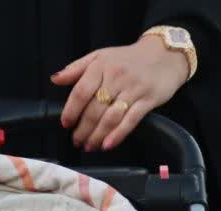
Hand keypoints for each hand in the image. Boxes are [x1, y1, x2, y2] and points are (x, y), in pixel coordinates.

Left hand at [51, 35, 190, 152]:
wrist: (164, 54)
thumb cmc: (129, 58)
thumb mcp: (101, 56)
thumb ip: (77, 68)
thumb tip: (55, 79)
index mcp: (101, 65)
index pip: (81, 91)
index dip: (71, 110)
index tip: (66, 123)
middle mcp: (116, 77)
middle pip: (95, 108)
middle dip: (83, 128)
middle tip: (76, 141)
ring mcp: (133, 89)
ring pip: (111, 117)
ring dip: (98, 135)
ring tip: (89, 146)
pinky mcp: (148, 100)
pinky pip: (130, 120)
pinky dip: (118, 134)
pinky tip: (108, 144)